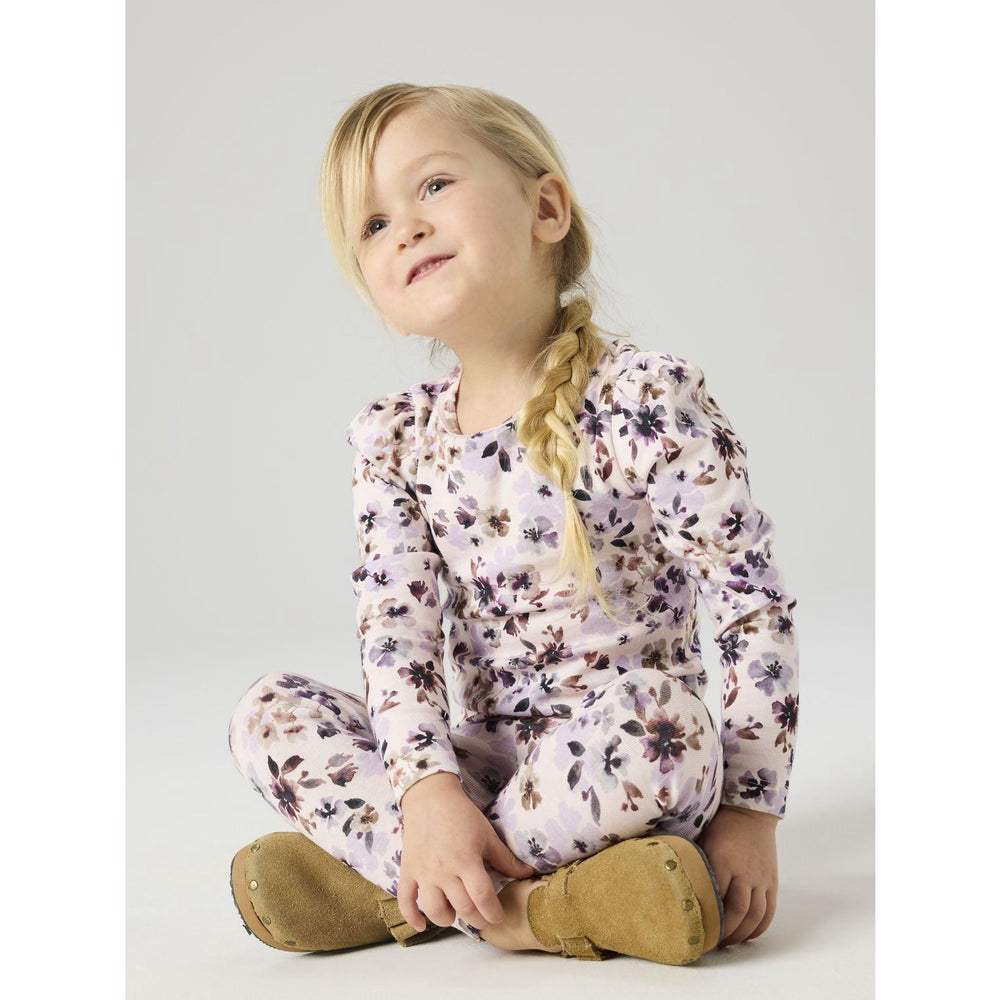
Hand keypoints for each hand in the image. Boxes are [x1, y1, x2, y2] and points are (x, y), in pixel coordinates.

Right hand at [396, 772, 535, 932]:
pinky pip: (405, 900)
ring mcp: (424, 872)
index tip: (498, 917)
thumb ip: (504, 859)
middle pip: (462, 907)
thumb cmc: (462, 815)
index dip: (493, 912)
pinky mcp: (408, 871)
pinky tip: (420, 925)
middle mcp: (444, 870)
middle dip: (476, 919)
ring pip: (434, 909)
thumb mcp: (487, 834)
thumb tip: (527, 874)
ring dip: (446, 919)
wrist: (430, 797)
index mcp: (466, 860)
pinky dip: (411, 917)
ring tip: (455, 914)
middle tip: (483, 918)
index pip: (482, 897)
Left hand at [697, 804, 779, 947]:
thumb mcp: (702, 839)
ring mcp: (760, 878)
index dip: (704, 915)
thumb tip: (673, 882)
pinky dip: (758, 928)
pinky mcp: (771, 882)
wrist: (750, 812)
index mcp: (723, 859)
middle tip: (709, 941)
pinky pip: (769, 911)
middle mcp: (744, 871)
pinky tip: (747, 935)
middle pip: (737, 911)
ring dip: (741, 934)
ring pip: (754, 915)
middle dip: (723, 931)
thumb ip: (694, 863)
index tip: (693, 926)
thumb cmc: (720, 825)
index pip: (713, 895)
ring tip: (727, 942)